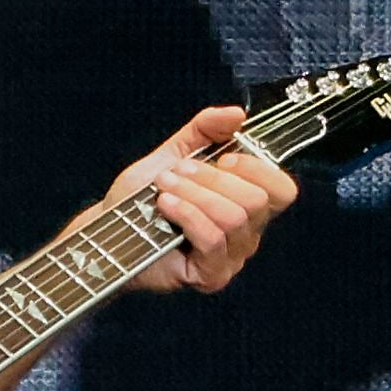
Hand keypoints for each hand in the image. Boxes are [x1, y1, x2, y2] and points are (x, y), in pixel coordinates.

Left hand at [71, 105, 298, 294]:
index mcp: (247, 204)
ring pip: (233, 218)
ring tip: (164, 187)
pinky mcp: (211, 276)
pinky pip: (213, 241)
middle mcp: (247, 233)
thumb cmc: (141, 196)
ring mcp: (231, 258)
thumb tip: (239, 114)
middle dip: (212, 179)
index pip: (282, 190)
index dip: (257, 168)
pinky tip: (164, 206)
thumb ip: (207, 129)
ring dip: (194, 194)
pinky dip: (187, 215)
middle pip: (256, 201)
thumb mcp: (175, 151)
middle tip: (177, 173)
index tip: (223, 158)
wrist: (107, 228)